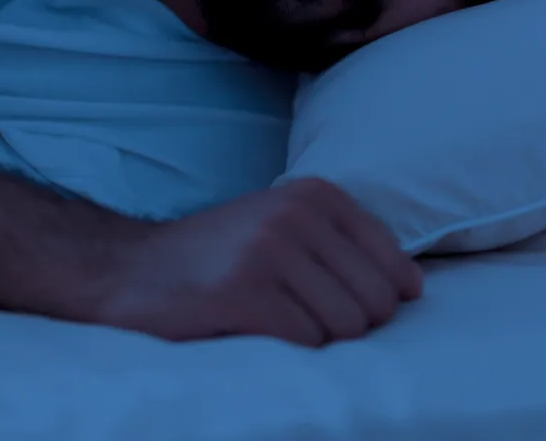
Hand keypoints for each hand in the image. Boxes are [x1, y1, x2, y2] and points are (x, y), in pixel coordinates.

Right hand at [89, 178, 422, 346]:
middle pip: (374, 303)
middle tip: (303, 318)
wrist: (131, 270)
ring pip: (344, 326)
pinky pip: (305, 342)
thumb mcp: (286, 225)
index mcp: (316, 196)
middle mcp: (296, 216)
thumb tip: (414, 288)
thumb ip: (346, 245)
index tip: (344, 304)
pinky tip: (258, 330)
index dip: (381, 299)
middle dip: (349, 324)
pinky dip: (289, 348)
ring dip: (317, 338)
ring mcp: (267, 251)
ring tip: (277, 320)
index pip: (393, 265)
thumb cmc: (220, 256)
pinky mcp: (241, 292)